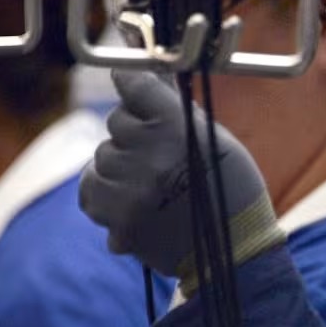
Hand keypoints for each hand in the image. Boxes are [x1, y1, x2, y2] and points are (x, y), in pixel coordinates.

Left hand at [80, 71, 282, 279]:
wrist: (235, 251)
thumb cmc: (230, 186)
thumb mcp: (213, 137)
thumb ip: (174, 108)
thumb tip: (143, 75)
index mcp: (177, 127)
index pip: (133, 84)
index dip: (130, 81)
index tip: (128, 82)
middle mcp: (150, 154)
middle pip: (116, 122)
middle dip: (134, 132)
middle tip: (159, 152)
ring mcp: (130, 189)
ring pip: (102, 157)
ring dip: (120, 165)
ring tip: (150, 181)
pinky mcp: (118, 220)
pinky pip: (90, 191)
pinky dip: (105, 191)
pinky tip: (128, 196)